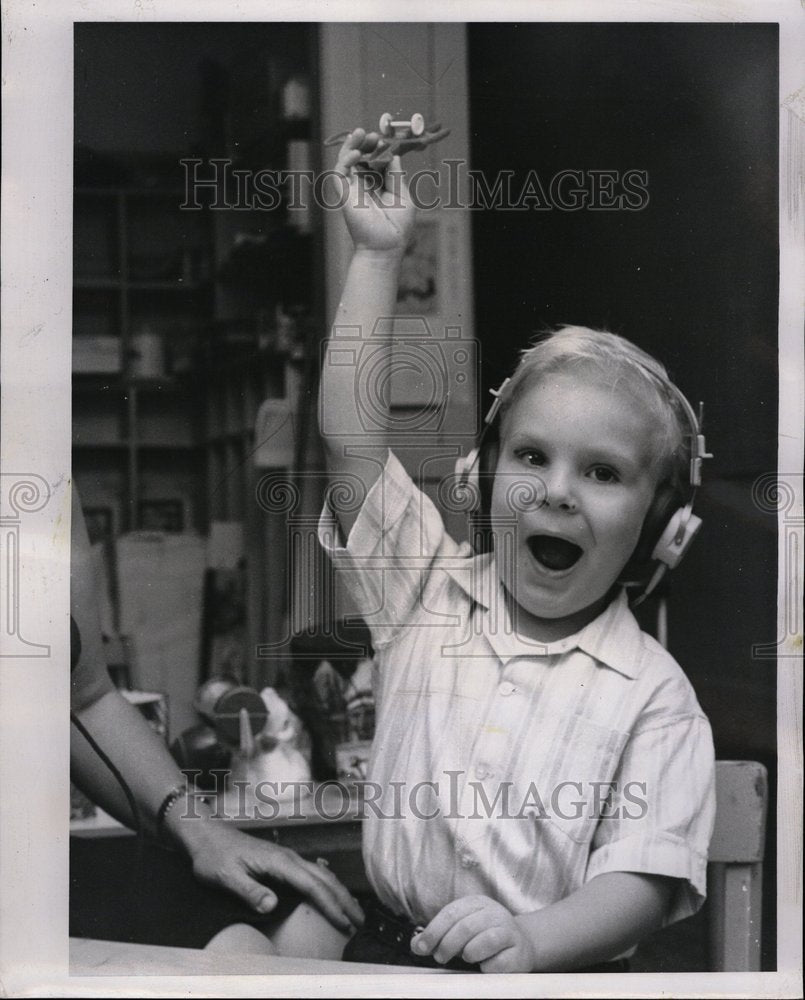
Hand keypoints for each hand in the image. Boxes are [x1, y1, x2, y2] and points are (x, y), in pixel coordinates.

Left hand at [180, 819, 363, 933]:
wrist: (206, 835)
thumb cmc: (213, 856)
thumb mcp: (226, 877)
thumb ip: (249, 891)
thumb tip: (272, 905)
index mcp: (278, 862)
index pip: (312, 886)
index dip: (330, 906)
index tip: (344, 923)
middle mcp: (288, 858)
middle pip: (324, 879)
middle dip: (344, 900)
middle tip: (360, 921)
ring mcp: (286, 858)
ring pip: (321, 875)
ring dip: (339, 893)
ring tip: (352, 911)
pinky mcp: (282, 862)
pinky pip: (312, 874)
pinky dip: (327, 886)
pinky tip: (330, 894)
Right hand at [332, 128, 415, 253]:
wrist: (386, 247)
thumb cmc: (397, 228)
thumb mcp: (403, 196)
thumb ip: (396, 175)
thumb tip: (393, 155)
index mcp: (379, 187)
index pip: (375, 161)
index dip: (379, 149)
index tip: (385, 140)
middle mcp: (364, 186)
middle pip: (360, 157)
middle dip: (366, 143)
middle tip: (373, 135)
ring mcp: (352, 189)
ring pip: (347, 160)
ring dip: (353, 144)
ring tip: (361, 133)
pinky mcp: (343, 193)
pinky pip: (339, 171)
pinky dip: (346, 159)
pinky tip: (357, 153)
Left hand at [411, 895, 536, 972]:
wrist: (521, 944)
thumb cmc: (484, 937)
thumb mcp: (462, 929)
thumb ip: (439, 935)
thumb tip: (416, 945)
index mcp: (478, 903)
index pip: (451, 913)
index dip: (434, 931)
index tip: (421, 948)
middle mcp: (495, 913)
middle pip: (466, 927)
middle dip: (447, 944)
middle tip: (439, 957)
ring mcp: (509, 932)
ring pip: (485, 941)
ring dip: (469, 953)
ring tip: (466, 957)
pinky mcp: (519, 953)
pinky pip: (499, 962)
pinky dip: (487, 966)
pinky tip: (485, 965)